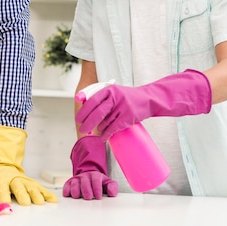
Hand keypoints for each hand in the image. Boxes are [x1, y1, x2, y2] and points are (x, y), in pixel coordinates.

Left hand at [0, 125, 57, 204]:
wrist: (4, 166)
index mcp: (2, 178)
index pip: (2, 186)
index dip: (4, 194)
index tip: (5, 203)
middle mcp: (15, 179)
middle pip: (19, 187)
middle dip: (22, 194)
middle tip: (25, 202)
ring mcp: (25, 181)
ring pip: (31, 187)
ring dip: (36, 194)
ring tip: (39, 202)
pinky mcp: (32, 183)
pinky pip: (41, 188)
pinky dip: (47, 194)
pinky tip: (52, 200)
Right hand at [63, 136, 117, 199]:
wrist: (90, 179)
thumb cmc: (99, 183)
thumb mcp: (108, 183)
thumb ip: (112, 187)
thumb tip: (111, 192)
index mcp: (95, 175)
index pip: (96, 179)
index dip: (97, 188)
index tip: (98, 197)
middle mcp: (85, 176)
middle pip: (84, 181)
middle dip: (86, 189)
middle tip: (88, 197)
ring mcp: (77, 179)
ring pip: (74, 183)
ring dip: (75, 189)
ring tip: (77, 196)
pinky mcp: (69, 183)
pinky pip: (66, 185)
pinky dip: (66, 190)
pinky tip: (68, 194)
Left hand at [76, 69, 211, 139]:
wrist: (149, 99)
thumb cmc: (127, 97)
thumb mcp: (114, 92)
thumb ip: (101, 98)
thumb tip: (83, 108)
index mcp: (109, 89)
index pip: (92, 100)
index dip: (84, 110)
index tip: (78, 118)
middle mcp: (115, 97)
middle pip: (97, 112)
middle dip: (88, 123)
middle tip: (82, 129)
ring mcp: (123, 107)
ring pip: (105, 121)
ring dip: (99, 129)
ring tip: (97, 131)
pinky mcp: (128, 117)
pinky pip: (113, 128)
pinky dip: (107, 134)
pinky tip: (103, 137)